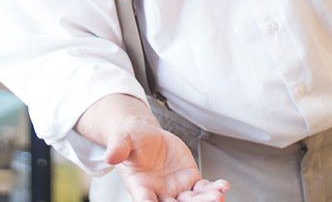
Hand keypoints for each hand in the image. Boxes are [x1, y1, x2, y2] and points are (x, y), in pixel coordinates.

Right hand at [107, 123, 228, 201]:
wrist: (145, 137)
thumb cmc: (130, 141)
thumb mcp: (122, 140)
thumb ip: (117, 148)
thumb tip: (109, 155)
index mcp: (140, 188)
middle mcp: (159, 194)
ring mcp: (176, 189)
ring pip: (192, 201)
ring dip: (205, 201)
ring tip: (217, 197)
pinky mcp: (190, 180)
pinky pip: (203, 188)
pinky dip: (213, 188)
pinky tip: (223, 186)